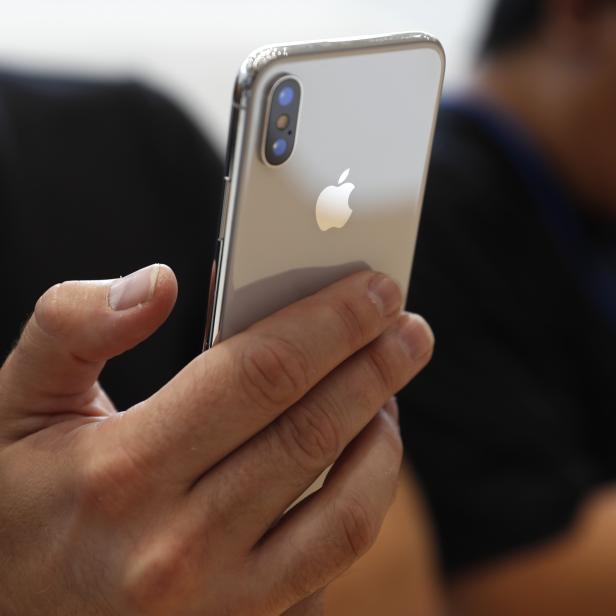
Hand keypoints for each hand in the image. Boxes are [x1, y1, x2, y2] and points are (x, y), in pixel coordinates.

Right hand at [0, 264, 432, 614]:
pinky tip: (359, 462)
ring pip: (345, 510)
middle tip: (409, 329)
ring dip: (383, 439)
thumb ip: (73, 326)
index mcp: (124, 471)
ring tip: (390, 394)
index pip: (261, 373)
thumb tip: (158, 284)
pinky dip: (361, 502)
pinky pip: (330, 563)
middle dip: (377, 367)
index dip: (329, 322)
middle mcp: (178, 547)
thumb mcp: (15, 403)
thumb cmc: (15, 508)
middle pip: (313, 431)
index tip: (373, 292)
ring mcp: (220, 602)